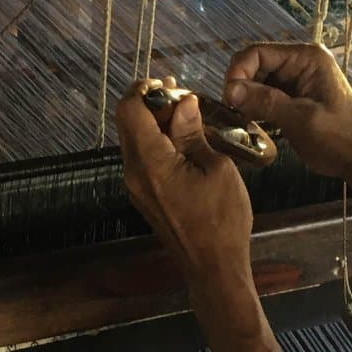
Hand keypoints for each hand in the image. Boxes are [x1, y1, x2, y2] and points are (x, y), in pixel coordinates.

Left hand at [116, 80, 252, 284]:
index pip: (130, 111)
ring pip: (134, 140)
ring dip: (155, 123)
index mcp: (150, 163)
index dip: (144, 90)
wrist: (213, 267)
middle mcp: (134, 173)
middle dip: (152, 104)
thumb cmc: (222, 220)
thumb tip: (183, 104)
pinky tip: (183, 142)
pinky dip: (157, 142)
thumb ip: (193, 133)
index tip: (168, 84)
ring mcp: (136, 187)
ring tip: (187, 118)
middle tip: (182, 97)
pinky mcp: (144, 196)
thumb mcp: (217, 168)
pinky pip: (142, 159)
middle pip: (128, 123)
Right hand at [224, 43, 351, 179]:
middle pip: (255, 64)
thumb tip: (230, 91)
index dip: (239, 72)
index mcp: (307, 58)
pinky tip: (254, 123)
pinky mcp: (292, 96)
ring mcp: (296, 79)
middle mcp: (300, 63)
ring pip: (256, 81)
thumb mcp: (301, 119)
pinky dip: (254, 107)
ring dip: (247, 98)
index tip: (229, 98)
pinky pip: (264, 94)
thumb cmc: (340, 137)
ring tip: (245, 119)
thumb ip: (266, 102)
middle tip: (235, 112)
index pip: (259, 52)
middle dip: (241, 86)